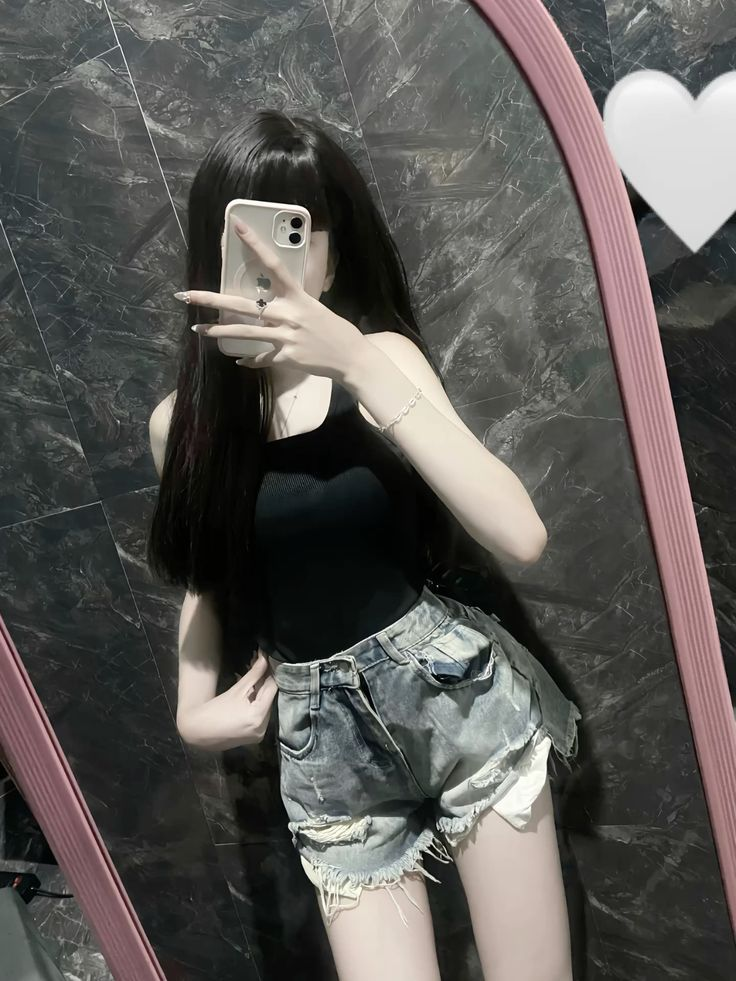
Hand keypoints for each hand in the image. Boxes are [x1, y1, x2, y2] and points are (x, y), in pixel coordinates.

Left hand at [176, 219, 368, 381]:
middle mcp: (288, 314)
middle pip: (244, 304)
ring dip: (218, 332)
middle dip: (212, 300)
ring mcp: (285, 337)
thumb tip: (269, 303)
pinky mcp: (286, 357)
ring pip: (244, 333)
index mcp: (297, 296)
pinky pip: (261, 358)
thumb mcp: (314, 308)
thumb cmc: (333, 329)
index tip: (237, 227)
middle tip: (186, 295)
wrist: (350, 357)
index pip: (273, 264)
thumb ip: (291, 303)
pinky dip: (250, 360)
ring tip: (198, 330)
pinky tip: (239, 361)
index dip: (256, 244)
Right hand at [180, 650, 277, 750]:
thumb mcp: (236, 690)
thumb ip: (254, 674)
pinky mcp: (254, 737)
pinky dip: (257, 705)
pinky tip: (252, 693)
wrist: (198, 731)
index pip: (272, 689)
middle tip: (260, 664)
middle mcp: (262, 728)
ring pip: (266, 707)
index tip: (268, 660)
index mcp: (258, 716)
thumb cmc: (215, 710)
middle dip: (265, 682)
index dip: (271, 673)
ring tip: (255, 676)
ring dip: (261, 693)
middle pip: (270, 699)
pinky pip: (261, 716)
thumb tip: (265, 658)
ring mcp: (259, 734)